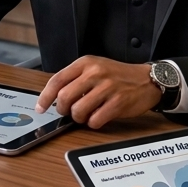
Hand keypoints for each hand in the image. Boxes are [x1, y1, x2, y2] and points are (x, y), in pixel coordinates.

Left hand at [35, 56, 160, 128]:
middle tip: (69, 112)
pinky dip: (93, 123)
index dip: (45, 97)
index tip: (40, 108)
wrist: (147, 79)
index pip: (57, 80)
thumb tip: (53, 97)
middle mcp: (95, 73)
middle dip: (63, 110)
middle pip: (64, 98)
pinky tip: (99, 117)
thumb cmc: (118, 76)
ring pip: (78, 111)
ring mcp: (107, 88)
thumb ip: (75, 79)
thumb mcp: (95, 67)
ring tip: (87, 114)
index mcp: (86, 63)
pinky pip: (95, 120)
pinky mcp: (118, 103)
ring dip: (79, 118)